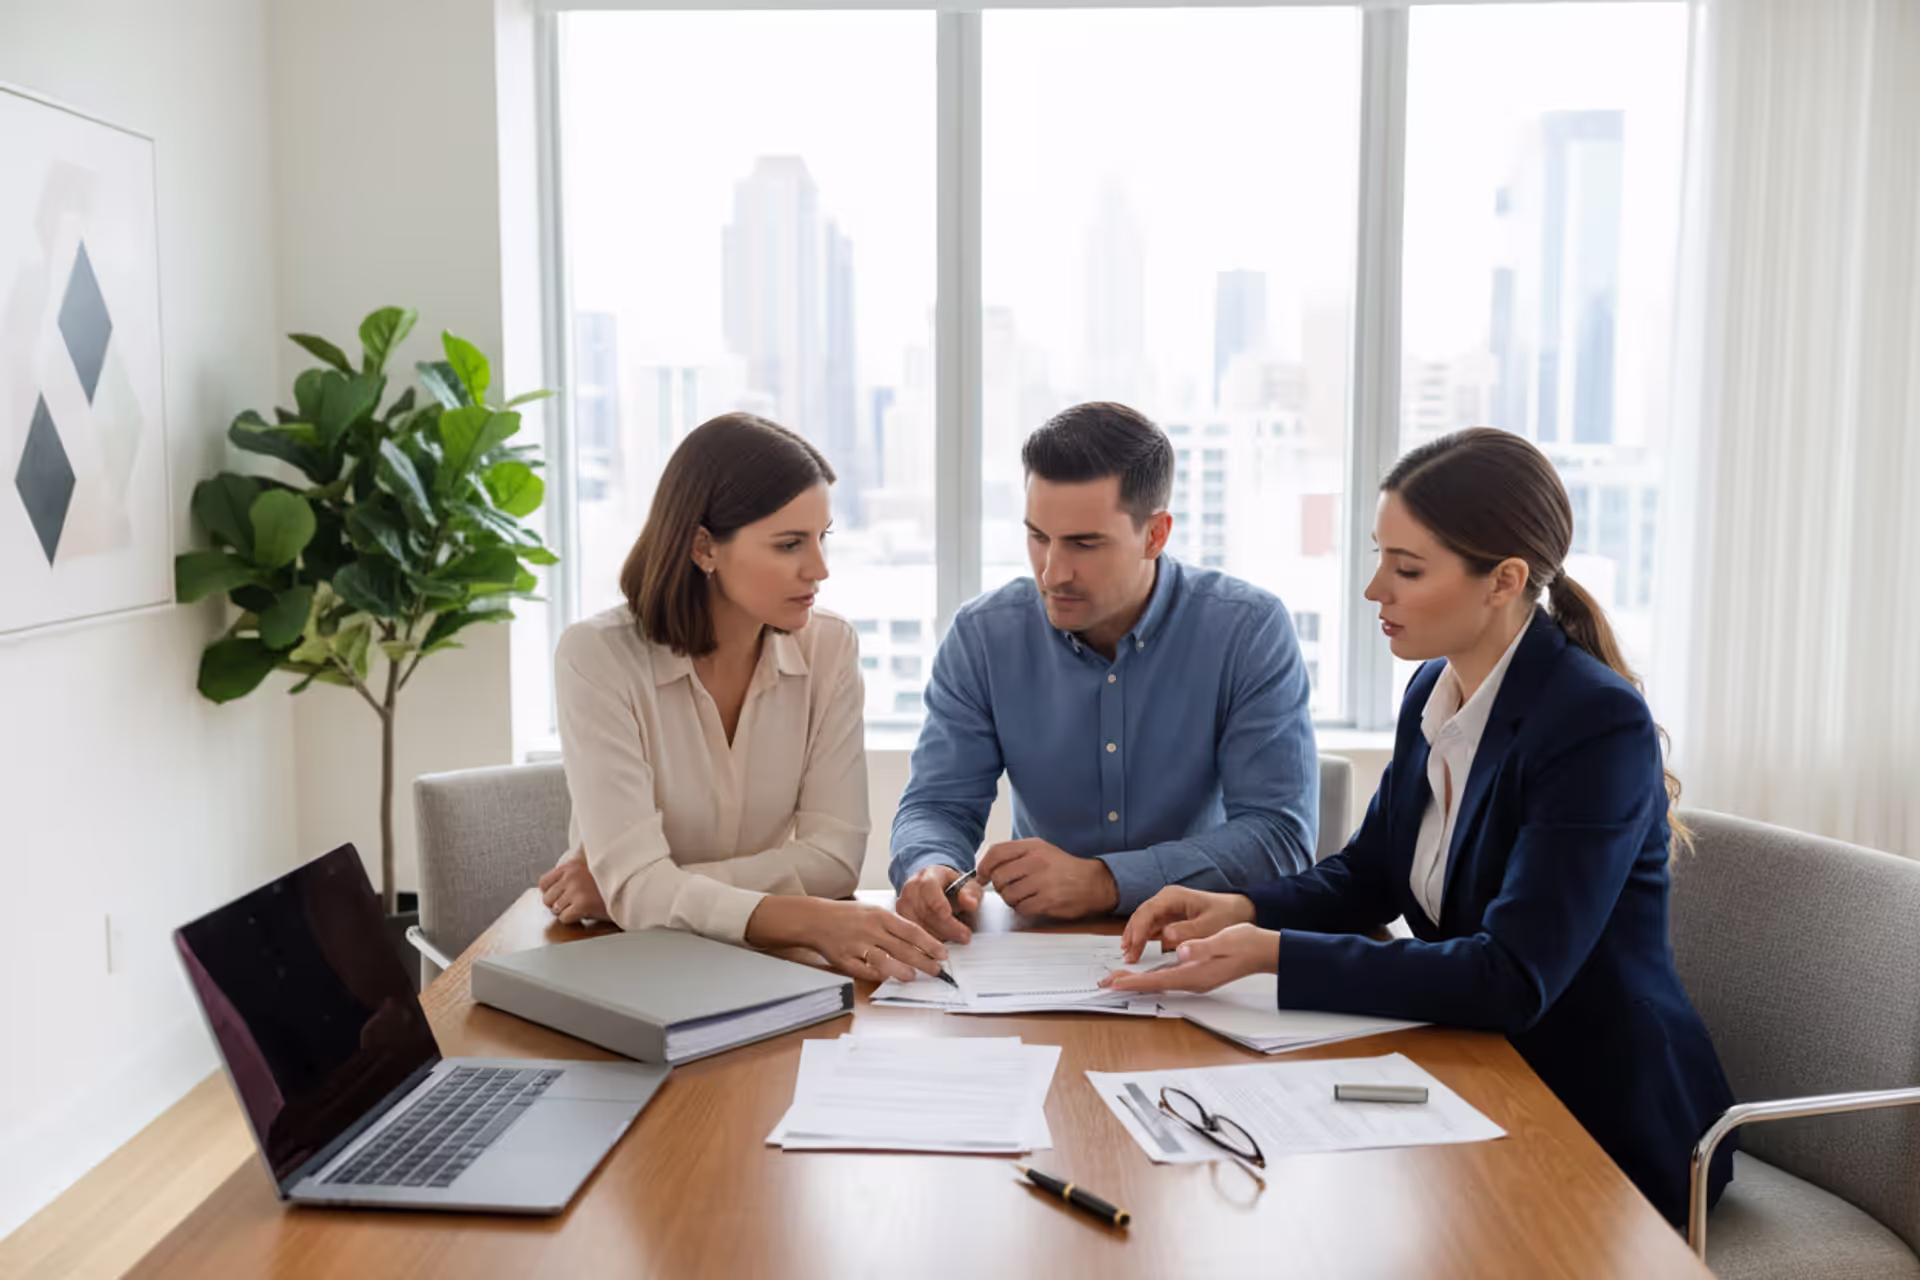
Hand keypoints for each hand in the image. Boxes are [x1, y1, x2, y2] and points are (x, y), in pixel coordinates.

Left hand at [538, 856, 608, 924]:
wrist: (629, 889)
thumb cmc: (609, 881)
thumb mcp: (590, 868)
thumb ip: (573, 871)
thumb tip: (554, 881)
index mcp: (570, 866)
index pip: (543, 882)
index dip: (550, 892)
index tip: (560, 896)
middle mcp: (571, 876)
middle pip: (547, 898)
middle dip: (557, 904)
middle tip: (571, 905)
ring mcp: (576, 890)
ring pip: (555, 909)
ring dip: (566, 912)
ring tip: (579, 908)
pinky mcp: (582, 904)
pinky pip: (564, 918)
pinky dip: (572, 919)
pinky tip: (583, 914)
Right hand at [747, 897, 948, 984]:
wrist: (816, 919)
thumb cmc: (848, 916)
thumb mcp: (873, 912)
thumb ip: (894, 926)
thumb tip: (919, 941)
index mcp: (880, 916)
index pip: (911, 931)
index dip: (929, 944)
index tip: (943, 953)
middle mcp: (870, 930)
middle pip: (902, 948)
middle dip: (923, 961)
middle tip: (936, 970)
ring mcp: (857, 945)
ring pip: (883, 960)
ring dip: (900, 970)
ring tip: (913, 976)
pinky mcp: (844, 959)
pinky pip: (863, 970)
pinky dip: (876, 975)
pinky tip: (887, 979)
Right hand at [896, 864, 983, 943]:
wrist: (932, 885)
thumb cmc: (949, 886)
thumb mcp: (965, 885)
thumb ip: (970, 893)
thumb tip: (970, 903)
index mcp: (928, 877)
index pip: (931, 893)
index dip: (941, 907)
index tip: (952, 918)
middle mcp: (911, 889)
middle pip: (926, 913)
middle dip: (948, 929)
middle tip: (965, 936)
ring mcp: (902, 905)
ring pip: (918, 927)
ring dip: (938, 938)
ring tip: (955, 939)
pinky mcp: (899, 919)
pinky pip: (911, 935)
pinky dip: (927, 942)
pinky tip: (940, 944)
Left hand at [976, 838, 1117, 918]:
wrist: (1093, 882)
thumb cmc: (1063, 867)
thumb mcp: (1041, 850)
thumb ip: (1015, 855)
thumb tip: (987, 868)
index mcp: (1033, 847)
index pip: (997, 852)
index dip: (983, 866)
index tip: (981, 876)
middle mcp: (1037, 861)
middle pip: (999, 876)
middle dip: (999, 886)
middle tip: (1008, 888)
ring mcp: (1042, 881)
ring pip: (1008, 894)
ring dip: (1011, 899)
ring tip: (1023, 896)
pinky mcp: (1048, 900)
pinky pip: (1021, 908)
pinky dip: (1022, 908)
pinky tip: (1032, 903)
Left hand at [1098, 923, 1278, 994]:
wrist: (1264, 951)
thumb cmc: (1246, 943)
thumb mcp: (1224, 940)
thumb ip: (1202, 946)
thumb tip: (1182, 951)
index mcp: (1196, 974)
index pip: (1157, 980)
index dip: (1134, 981)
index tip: (1113, 981)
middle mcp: (1193, 981)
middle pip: (1154, 985)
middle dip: (1129, 983)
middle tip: (1104, 982)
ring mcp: (1196, 980)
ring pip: (1160, 983)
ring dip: (1138, 981)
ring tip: (1117, 979)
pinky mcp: (1198, 975)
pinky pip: (1168, 979)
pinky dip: (1151, 977)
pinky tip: (1144, 974)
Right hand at [1117, 886, 1256, 962]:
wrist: (1239, 910)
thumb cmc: (1226, 916)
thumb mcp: (1209, 926)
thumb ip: (1187, 931)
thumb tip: (1165, 936)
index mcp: (1174, 897)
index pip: (1148, 912)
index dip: (1138, 931)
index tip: (1134, 947)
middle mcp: (1167, 897)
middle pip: (1142, 915)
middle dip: (1132, 935)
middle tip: (1127, 955)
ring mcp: (1167, 905)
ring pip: (1144, 919)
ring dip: (1135, 936)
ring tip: (1128, 954)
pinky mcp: (1170, 913)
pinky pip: (1152, 923)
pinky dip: (1144, 936)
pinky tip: (1138, 947)